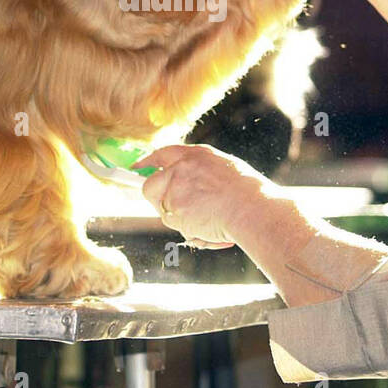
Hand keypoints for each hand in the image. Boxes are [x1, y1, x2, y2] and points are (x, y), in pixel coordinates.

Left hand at [135, 143, 274, 247]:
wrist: (252, 208)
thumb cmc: (249, 194)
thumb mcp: (225, 170)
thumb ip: (202, 174)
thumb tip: (191, 187)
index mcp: (196, 156)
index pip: (163, 154)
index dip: (148, 163)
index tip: (136, 169)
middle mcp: (181, 169)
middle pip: (151, 186)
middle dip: (158, 202)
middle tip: (177, 212)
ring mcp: (175, 189)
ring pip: (166, 213)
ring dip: (184, 221)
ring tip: (212, 222)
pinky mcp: (174, 211)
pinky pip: (177, 227)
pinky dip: (193, 233)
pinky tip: (212, 230)